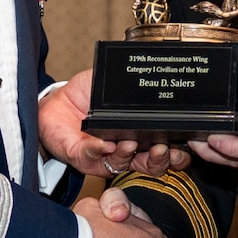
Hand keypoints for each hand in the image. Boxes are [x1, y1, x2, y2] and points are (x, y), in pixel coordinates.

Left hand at [39, 69, 191, 177]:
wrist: (54, 101)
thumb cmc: (86, 93)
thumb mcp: (111, 81)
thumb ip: (129, 82)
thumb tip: (151, 72)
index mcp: (139, 133)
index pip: (165, 149)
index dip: (177, 153)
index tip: (182, 146)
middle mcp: (126, 149)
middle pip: (151, 165)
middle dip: (160, 160)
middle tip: (161, 149)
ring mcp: (105, 157)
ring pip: (124, 165)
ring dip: (129, 155)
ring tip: (129, 143)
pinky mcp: (82, 158)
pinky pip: (92, 158)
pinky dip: (99, 151)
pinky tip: (103, 144)